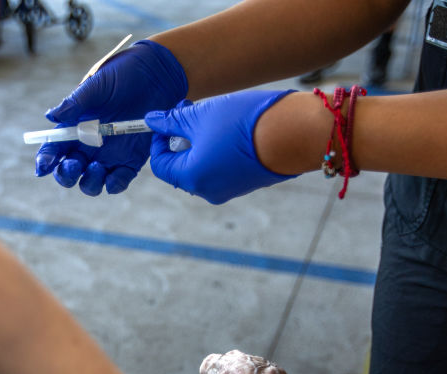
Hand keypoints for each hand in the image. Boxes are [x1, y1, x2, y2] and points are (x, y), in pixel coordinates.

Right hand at [34, 40, 187, 195]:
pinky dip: (114, 185)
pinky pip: (118, 181)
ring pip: (91, 183)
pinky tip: (113, 177)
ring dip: (89, 182)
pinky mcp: (131, 161)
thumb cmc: (124, 74)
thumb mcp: (97, 85)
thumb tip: (50, 116)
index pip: (54, 149)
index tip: (43, 167)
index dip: (46, 160)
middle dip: (66, 174)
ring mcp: (109, 156)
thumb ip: (75, 102)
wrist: (158, 73)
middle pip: (69, 172)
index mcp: (75, 127)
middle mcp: (89, 146)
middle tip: (73, 164)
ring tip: (96, 167)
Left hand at [146, 90, 296, 204]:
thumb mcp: (200, 115)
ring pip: (202, 166)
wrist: (294, 133)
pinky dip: (218, 150)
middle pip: (181, 166)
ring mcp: (229, 189)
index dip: (159, 140)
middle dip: (181, 138)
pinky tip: (230, 128)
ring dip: (199, 142)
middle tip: (189, 109)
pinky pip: (222, 168)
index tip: (167, 118)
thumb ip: (172, 121)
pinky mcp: (247, 183)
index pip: (161, 164)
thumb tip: (152, 120)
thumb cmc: (242, 123)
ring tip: (211, 115)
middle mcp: (208, 190)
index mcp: (191, 177)